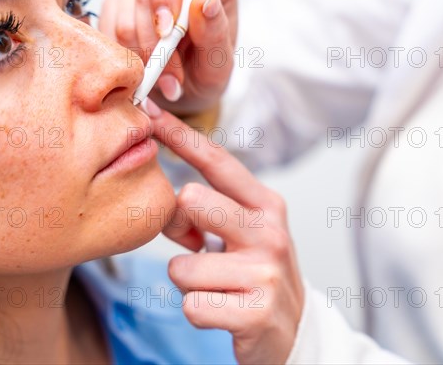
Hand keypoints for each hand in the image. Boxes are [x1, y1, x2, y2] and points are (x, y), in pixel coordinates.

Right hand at [99, 0, 237, 115]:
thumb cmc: (208, 73)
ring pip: (124, 16)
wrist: (186, 91)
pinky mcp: (116, 6)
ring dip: (142, 57)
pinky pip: (108, 32)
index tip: (168, 31)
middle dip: (154, 41)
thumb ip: (215, 32)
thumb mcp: (219, 63)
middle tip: (172, 78)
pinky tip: (145, 72)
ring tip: (165, 81)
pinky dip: (125, 59)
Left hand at [150, 105, 303, 363]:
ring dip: (190, 282)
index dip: (180, 135)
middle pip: (191, 200)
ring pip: (182, 267)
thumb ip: (211, 209)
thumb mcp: (244, 234)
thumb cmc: (256, 273)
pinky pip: (191, 306)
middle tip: (196, 246)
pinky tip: (222, 311)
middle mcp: (270, 232)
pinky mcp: (255, 312)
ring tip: (218, 287)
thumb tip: (170, 199)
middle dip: (180, 228)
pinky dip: (198, 312)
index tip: (151, 111)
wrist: (291, 331)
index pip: (217, 161)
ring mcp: (265, 272)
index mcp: (266, 205)